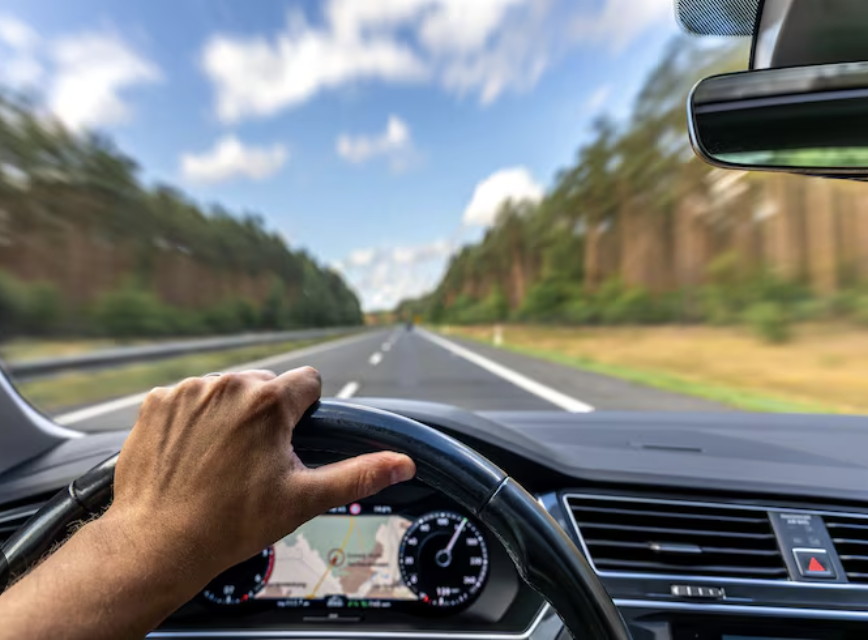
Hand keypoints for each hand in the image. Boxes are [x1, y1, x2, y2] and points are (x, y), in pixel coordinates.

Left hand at [105, 367, 415, 583]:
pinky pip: (189, 398)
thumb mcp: (303, 499)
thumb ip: (358, 474)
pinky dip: (194, 419)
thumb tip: (402, 464)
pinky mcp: (156, 402)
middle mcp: (227, 385)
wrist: (158, 543)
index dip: (306, 411)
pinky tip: (192, 454)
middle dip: (268, 414)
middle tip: (255, 460)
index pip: (308, 381)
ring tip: (221, 460)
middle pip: (266, 385)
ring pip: (227, 390)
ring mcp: (187, 392)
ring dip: (230, 414)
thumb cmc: (229, 524)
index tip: (291, 441)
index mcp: (268, 401)